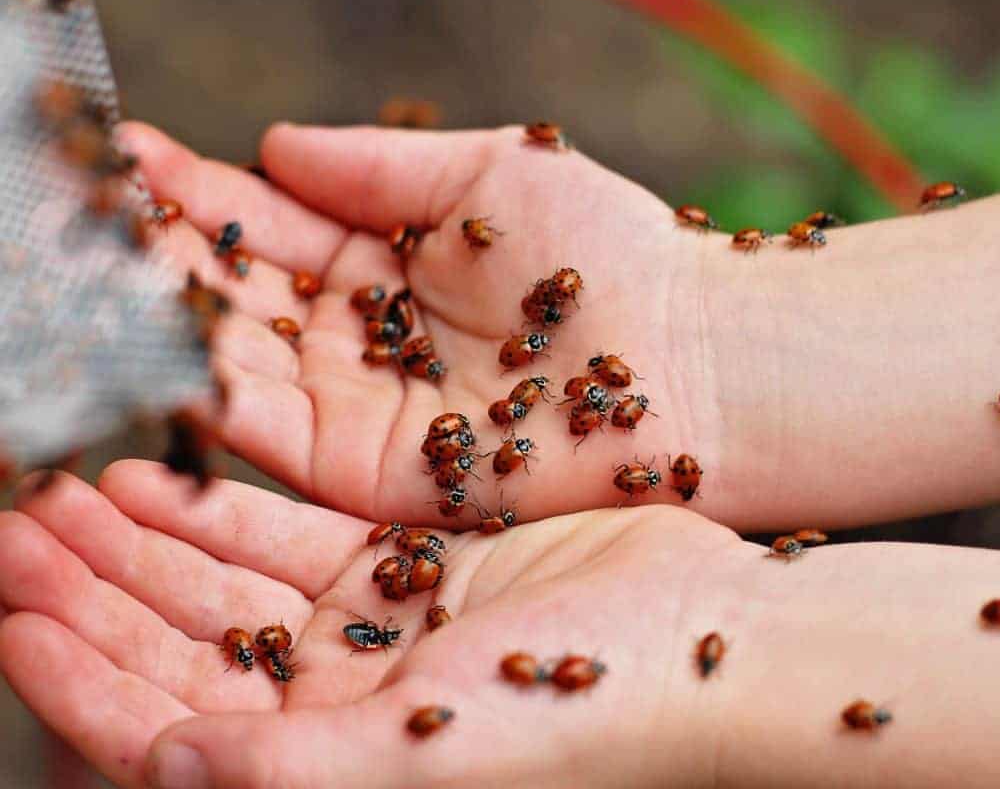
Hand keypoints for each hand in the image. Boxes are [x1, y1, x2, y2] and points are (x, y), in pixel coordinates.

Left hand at [0, 462, 741, 787]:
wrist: (703, 638)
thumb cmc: (585, 719)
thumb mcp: (429, 754)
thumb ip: (292, 770)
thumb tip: (160, 765)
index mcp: (324, 760)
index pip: (164, 725)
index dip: (77, 673)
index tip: (10, 611)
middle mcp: (329, 699)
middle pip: (178, 639)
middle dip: (91, 588)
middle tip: (15, 523)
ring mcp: (365, 624)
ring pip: (222, 577)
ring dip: (143, 536)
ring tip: (66, 486)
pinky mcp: (406, 560)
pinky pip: (290, 527)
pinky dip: (225, 502)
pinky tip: (166, 468)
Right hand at [120, 121, 737, 527]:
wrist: (687, 359)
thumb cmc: (610, 256)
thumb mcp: (489, 177)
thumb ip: (379, 168)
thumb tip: (270, 143)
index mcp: (393, 267)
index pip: (274, 228)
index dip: (204, 195)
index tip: (132, 158)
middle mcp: (367, 344)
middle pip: (242, 300)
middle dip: (167, 259)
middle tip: (88, 218)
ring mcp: (364, 411)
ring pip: (239, 365)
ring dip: (168, 323)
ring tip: (97, 275)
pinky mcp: (371, 475)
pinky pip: (271, 435)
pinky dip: (206, 398)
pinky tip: (151, 352)